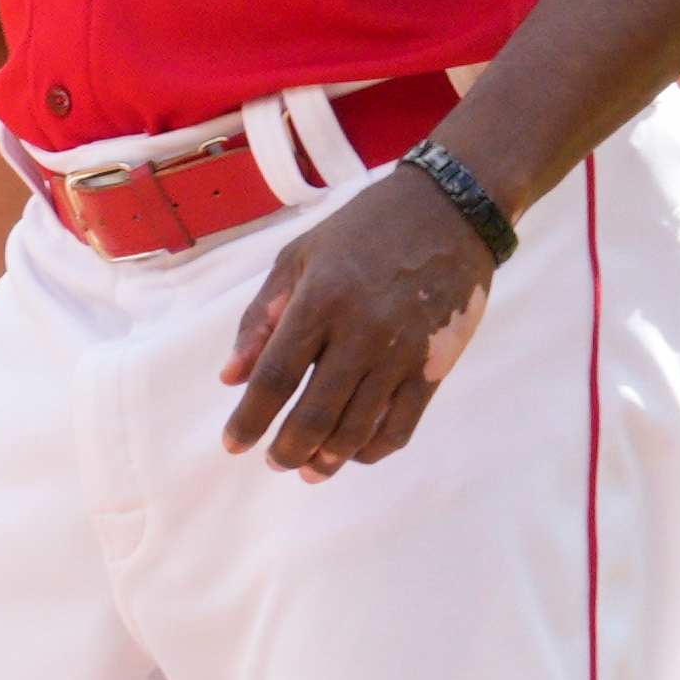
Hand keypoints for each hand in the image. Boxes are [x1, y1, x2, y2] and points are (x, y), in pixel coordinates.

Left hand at [220, 167, 499, 478]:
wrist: (449, 210)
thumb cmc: (363, 229)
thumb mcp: (297, 256)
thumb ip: (260, 317)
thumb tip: (231, 377)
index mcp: (319, 302)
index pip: (275, 378)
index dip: (250, 419)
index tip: (234, 444)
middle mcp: (361, 333)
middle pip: (315, 413)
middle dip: (288, 448)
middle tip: (274, 461)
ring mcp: (403, 352)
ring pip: (359, 427)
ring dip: (328, 459)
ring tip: (308, 469)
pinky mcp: (436, 365)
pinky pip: (403, 423)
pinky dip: (375, 448)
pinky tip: (355, 455)